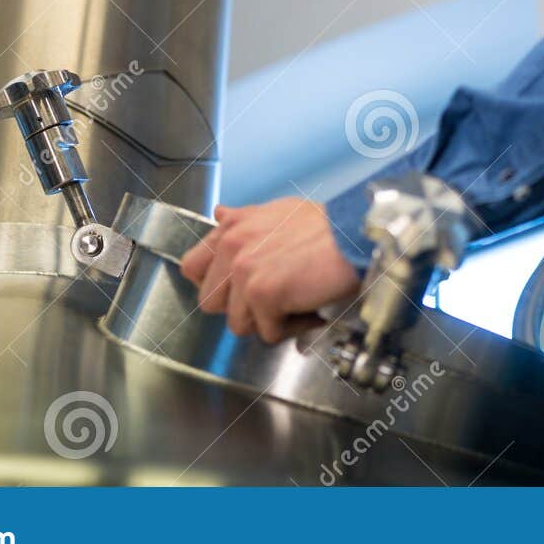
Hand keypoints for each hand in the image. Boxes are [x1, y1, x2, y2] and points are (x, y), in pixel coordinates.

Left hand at [179, 198, 361, 342]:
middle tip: (271, 300)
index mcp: (232, 227)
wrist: (353, 234)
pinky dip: (291, 328)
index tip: (237, 290)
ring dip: (267, 321)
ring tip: (295, 305)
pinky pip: (267, 332)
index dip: (213, 285)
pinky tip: (309, 310)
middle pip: (211, 302)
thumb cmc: (325, 226)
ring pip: (238, 323)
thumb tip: (219, 215)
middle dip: (240, 307)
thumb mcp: (277, 211)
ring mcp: (244, 271)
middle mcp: (232, 247)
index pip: (191, 267)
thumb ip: (244, 219)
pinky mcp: (263, 294)